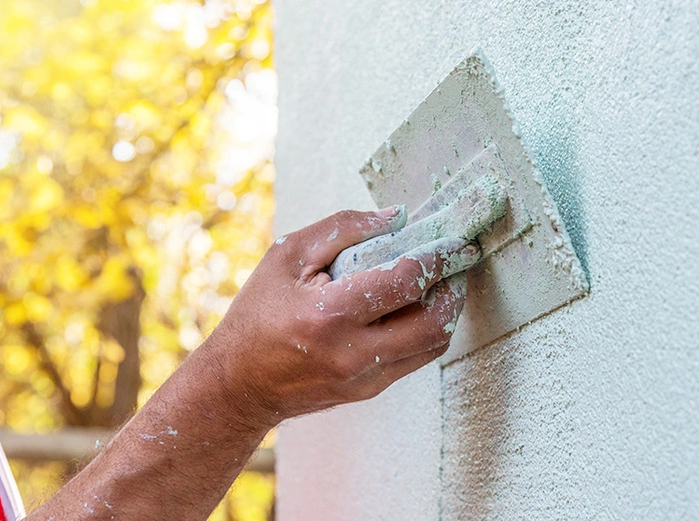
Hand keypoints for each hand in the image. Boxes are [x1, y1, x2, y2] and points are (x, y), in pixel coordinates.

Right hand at [202, 206, 480, 425]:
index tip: (459, 242)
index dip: (439, 258)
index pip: (405, 282)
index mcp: (329, 314)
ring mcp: (365, 378)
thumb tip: (397, 216)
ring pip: (432, 344)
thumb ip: (343, 229)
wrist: (238, 384)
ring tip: (443, 281)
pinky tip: (419, 307)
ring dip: (447, 311)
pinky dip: (426, 330)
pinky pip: (416, 358)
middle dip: (455, 287)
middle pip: (433, 322)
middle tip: (459, 262)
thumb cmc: (259, 313)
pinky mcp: (370, 390)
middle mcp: (353, 352)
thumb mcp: (287, 256)